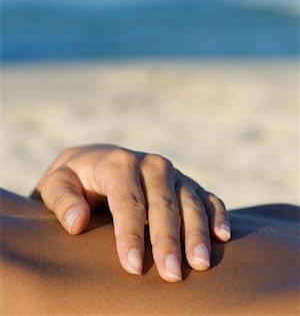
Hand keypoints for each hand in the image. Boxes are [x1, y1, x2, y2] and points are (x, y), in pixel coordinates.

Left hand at [33, 144, 230, 282]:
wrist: (97, 162)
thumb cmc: (75, 180)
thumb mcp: (56, 184)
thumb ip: (62, 199)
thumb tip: (77, 223)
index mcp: (118, 162)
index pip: (127, 201)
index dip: (130, 234)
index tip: (133, 267)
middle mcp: (150, 164)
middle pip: (163, 204)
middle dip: (168, 240)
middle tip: (171, 275)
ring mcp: (172, 173)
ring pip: (190, 201)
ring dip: (197, 233)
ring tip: (201, 264)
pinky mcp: (186, 183)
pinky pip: (207, 197)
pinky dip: (217, 214)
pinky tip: (223, 236)